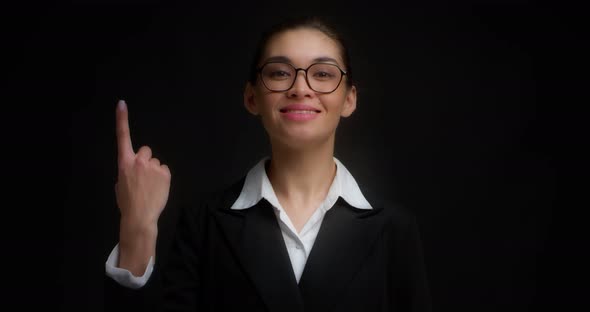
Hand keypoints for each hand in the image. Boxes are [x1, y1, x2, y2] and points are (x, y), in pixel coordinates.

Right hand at [114, 100, 170, 272]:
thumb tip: (133, 169)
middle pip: (146, 150)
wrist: (139, 216)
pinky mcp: (165, 173)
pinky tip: (158, 188)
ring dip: (154, 171)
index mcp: (124, 162)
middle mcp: (139, 160)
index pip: (122, 136)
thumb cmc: (127, 202)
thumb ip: (127, 170)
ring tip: (150, 187)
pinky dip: (162, 178)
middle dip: (146, 160)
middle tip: (143, 177)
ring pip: (156, 163)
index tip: (121, 104)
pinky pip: (164, 170)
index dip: (122, 119)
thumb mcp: (120, 183)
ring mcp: (153, 166)